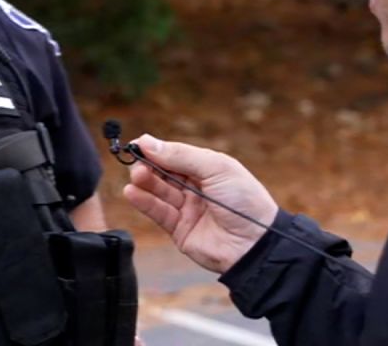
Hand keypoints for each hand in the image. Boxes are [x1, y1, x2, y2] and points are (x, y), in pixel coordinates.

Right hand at [123, 135, 277, 273]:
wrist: (255, 245)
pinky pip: (158, 212)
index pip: (176, 155)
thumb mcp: (217, 168)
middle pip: (165, 172)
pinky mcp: (180, 229)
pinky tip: (132, 192)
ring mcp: (188, 209)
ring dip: (145, 182)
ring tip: (136, 176)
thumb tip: (148, 142)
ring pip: (159, 191)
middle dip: (149, 165)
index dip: (157, 149)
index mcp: (209, 169)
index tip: (137, 144)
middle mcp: (197, 187)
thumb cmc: (245, 202)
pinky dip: (144, 202)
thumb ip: (181, 155)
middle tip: (136, 163)